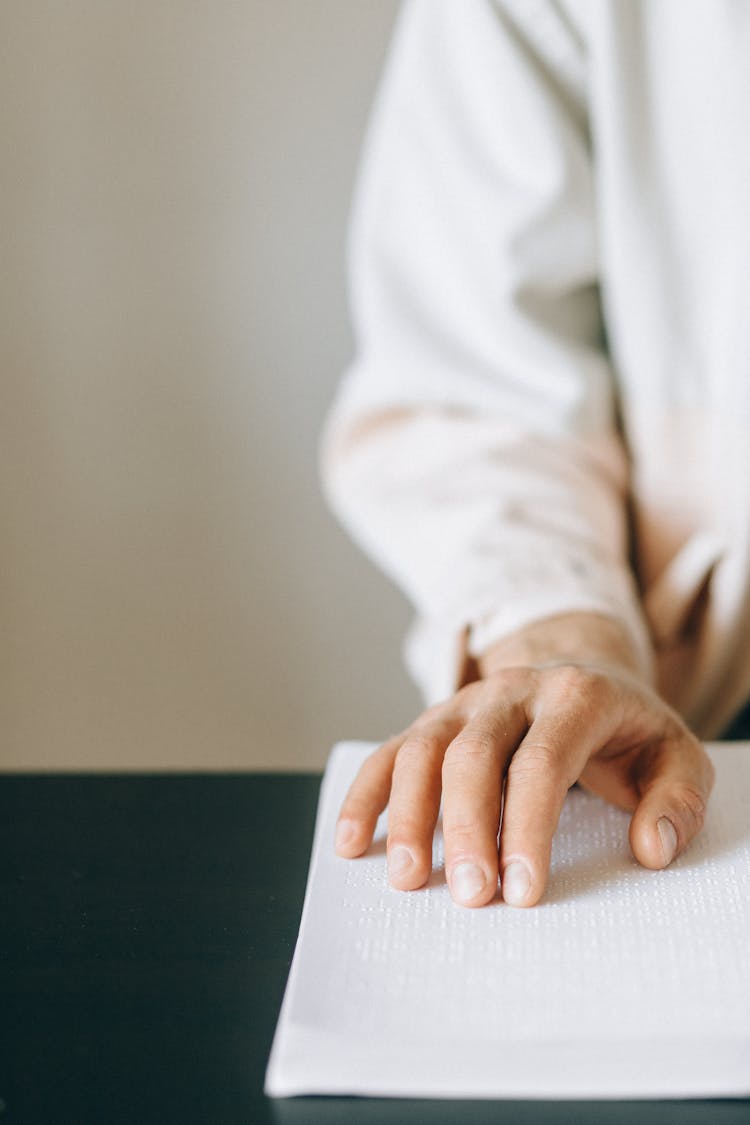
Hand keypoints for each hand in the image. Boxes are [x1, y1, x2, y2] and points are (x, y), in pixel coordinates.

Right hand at [334, 616, 714, 907]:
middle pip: (473, 754)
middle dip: (466, 828)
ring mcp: (466, 703)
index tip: (523, 890)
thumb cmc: (627, 731)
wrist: (584, 674)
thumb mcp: (676, 754)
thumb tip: (651, 848)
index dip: (528, 826)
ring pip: (422, 748)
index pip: (542, 761)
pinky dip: (366, 794)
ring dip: (408, 814)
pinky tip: (350, 841)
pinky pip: (391, 751)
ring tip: (406, 878)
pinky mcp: (435, 721)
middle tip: (470, 895)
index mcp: (574, 696)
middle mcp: (511, 691)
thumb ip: (677, 799)